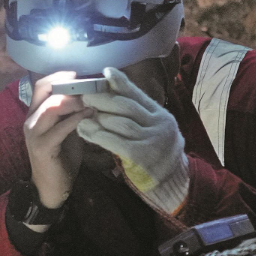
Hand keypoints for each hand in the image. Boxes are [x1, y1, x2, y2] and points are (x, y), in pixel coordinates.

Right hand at [23, 71, 94, 219]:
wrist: (52, 188)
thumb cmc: (61, 158)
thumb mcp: (67, 130)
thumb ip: (72, 113)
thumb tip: (90, 95)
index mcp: (35, 114)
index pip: (42, 86)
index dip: (59, 76)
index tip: (79, 74)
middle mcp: (31, 120)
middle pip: (44, 91)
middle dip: (68, 84)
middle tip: (89, 84)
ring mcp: (34, 133)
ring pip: (51, 106)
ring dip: (73, 100)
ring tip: (91, 99)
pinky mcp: (42, 147)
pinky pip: (60, 127)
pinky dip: (76, 119)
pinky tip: (90, 115)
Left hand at [78, 67, 189, 214]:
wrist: (173, 184)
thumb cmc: (156, 154)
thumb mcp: (153, 130)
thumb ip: (138, 115)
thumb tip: (113, 93)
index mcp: (161, 115)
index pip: (138, 94)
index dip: (121, 82)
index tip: (106, 72)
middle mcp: (159, 124)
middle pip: (127, 106)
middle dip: (104, 99)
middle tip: (85, 96)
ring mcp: (152, 140)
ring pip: (121, 122)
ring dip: (98, 118)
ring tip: (82, 116)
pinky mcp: (143, 157)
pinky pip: (117, 142)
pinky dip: (99, 135)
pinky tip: (87, 132)